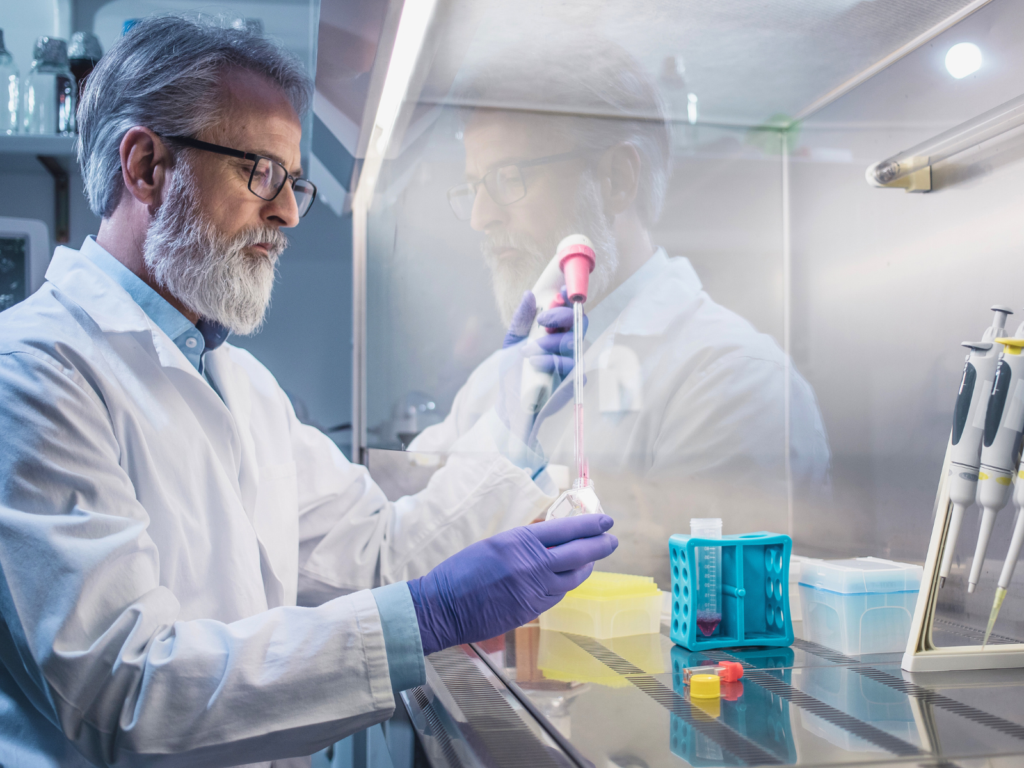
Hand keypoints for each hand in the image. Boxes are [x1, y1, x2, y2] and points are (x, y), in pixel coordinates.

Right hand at [407, 515, 617, 654]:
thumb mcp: (495, 544)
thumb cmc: (462, 571)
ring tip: (593, 560)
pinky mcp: (532, 610)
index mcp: (520, 541)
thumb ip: (524, 543)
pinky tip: (569, 579)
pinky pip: (558, 594)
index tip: (606, 521)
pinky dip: (567, 584)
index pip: (566, 529)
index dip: (590, 525)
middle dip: (600, 545)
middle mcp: (532, 564)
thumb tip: (551, 539)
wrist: (444, 606)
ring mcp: (534, 589)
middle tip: (612, 539)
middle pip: (578, 553)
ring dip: (587, 567)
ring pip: (573, 578)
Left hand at [502, 290, 588, 377]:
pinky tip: (535, 363)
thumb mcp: (512, 342)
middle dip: (561, 316)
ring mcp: (571, 363)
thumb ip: (520, 319)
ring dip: (549, 342)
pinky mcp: (571, 382)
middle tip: (542, 321)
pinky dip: (551, 361)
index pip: (570, 310)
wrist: (509, 404)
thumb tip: (529, 295)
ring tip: (526, 351)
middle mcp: (567, 345)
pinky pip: (570, 366)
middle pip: (580, 322)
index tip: (560, 292)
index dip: (569, 299)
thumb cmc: (514, 372)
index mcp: (556, 332)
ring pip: (573, 342)